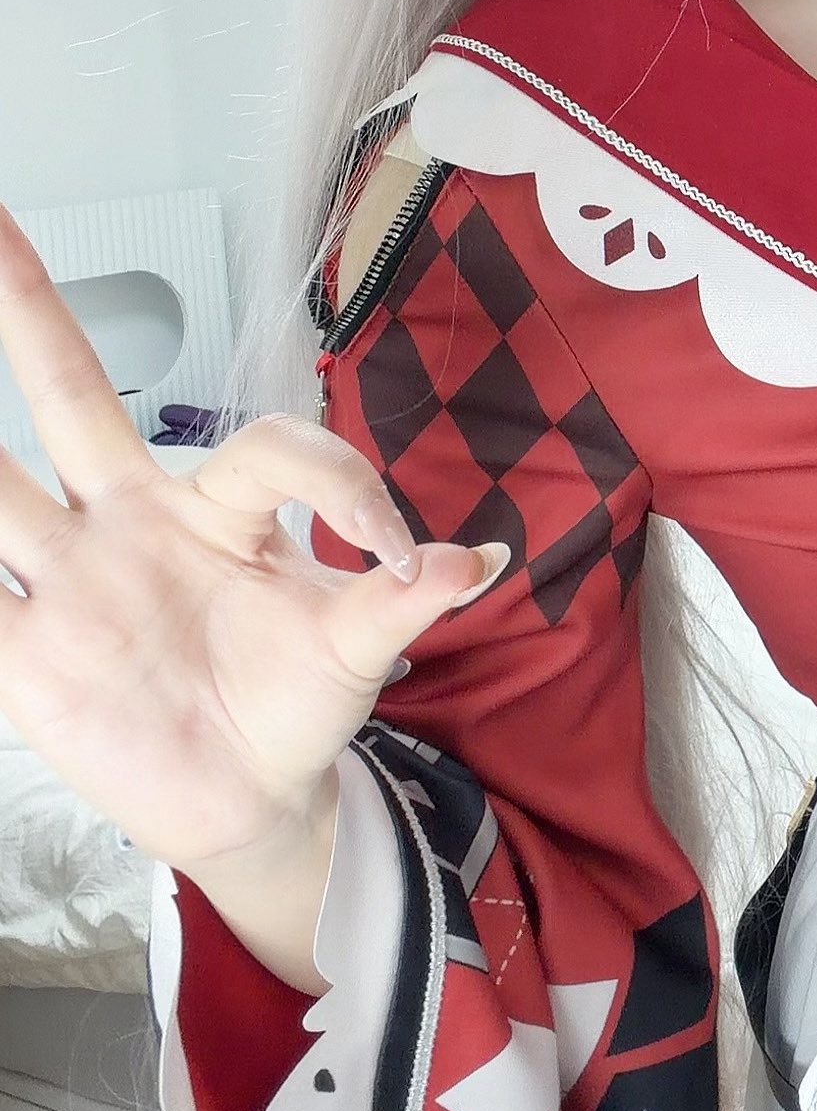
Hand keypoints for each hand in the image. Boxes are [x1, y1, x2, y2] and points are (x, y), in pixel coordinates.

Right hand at [0, 208, 501, 884]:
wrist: (251, 801)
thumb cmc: (296, 706)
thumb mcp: (358, 651)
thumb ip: (402, 601)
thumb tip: (477, 562)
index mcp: (220, 510)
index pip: (265, 449)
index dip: (339, 482)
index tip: (397, 550)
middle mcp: (132, 520)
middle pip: (71, 396)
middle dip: (29, 309)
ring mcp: (73, 580)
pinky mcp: (30, 656)